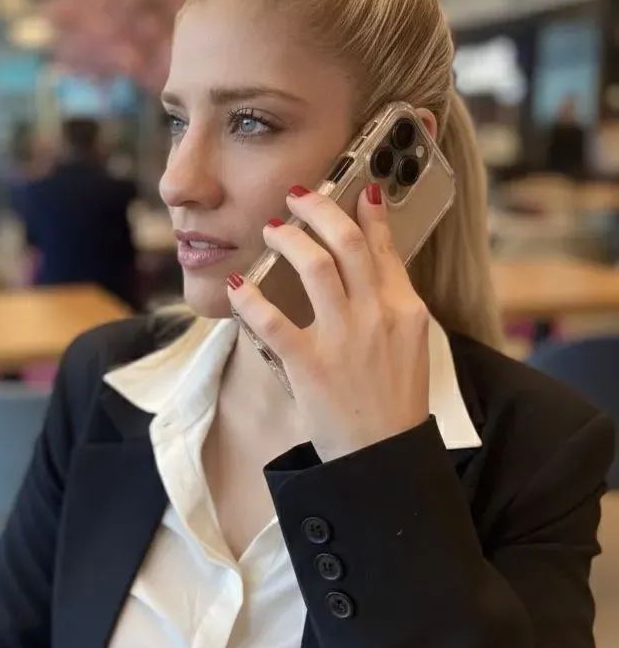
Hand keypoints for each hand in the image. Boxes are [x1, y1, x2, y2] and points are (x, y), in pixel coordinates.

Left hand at [228, 184, 429, 462]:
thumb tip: (371, 267)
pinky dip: (249, 298)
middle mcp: (376, 315)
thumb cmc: (394, 403)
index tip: (357, 187)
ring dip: (287, 238)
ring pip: (313, 265)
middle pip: (346, 241)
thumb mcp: (409, 346)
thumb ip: (390, 304)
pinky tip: (238, 285)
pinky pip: (271, 319)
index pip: (384, 246)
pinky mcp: (308, 365)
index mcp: (404, 309)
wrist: (383, 459)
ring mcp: (343, 339)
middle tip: (297, 195)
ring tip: (270, 229)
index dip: (367, 212)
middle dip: (318, 209)